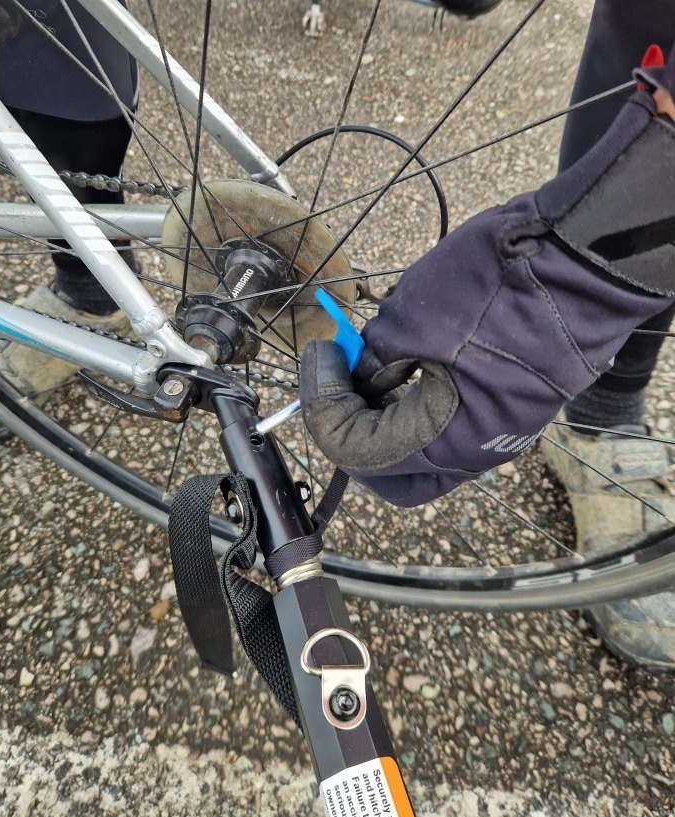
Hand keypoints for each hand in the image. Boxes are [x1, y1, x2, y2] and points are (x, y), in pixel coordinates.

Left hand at [301, 43, 674, 507]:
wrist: (583, 259)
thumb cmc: (499, 283)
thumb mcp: (411, 319)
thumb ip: (369, 364)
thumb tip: (348, 381)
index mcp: (446, 440)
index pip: (358, 452)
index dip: (323, 405)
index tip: (319, 356)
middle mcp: (473, 454)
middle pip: (386, 471)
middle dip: (349, 430)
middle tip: (335, 380)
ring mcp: (494, 437)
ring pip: (416, 455)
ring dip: (380, 419)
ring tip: (366, 365)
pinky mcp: (506, 415)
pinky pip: (446, 432)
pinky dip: (412, 410)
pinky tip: (404, 366)